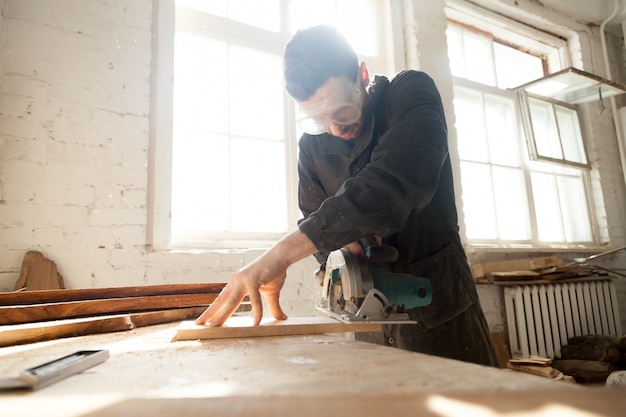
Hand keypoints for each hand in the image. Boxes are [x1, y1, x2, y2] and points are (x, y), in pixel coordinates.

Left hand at [195, 229, 317, 326]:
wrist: (282, 256)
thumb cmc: (275, 272)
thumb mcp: (272, 293)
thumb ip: (273, 308)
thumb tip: (281, 319)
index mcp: (237, 283)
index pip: (221, 299)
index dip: (212, 310)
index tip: (203, 320)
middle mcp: (236, 281)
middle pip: (221, 301)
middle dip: (209, 314)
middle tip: (198, 325)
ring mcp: (244, 280)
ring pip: (231, 302)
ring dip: (221, 315)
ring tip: (213, 327)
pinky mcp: (254, 280)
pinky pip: (255, 300)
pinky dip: (256, 312)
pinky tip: (256, 323)